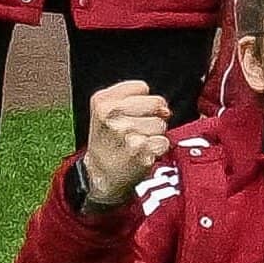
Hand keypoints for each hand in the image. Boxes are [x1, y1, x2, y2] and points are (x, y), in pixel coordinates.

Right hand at [70, 80, 174, 204]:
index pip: (142, 87)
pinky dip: (158, 150)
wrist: (99, 175)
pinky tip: (142, 154)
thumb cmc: (108, 142)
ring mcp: (124, 132)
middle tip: (137, 131)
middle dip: (154, 116)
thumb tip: (165, 108)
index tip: (131, 114)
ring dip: (155, 135)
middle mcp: (111, 114)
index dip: (143, 102)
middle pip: (157, 103)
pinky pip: (164, 142)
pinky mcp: (138, 149)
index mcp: (102, 100)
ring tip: (137, 144)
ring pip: (161, 124)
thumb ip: (132, 98)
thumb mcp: (105, 111)